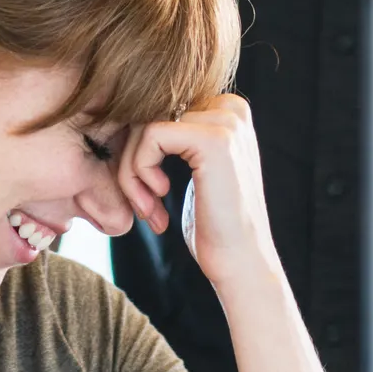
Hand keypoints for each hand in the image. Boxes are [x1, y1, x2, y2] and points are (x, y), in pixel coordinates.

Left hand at [118, 94, 283, 296]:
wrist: (240, 263)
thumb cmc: (214, 224)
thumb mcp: (197, 169)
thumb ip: (178, 137)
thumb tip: (132, 112)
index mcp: (229, 110)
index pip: (160, 108)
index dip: (143, 149)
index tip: (149, 191)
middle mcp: (231, 108)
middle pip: (150, 113)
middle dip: (134, 161)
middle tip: (143, 204)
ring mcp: (226, 122)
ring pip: (145, 125)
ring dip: (133, 171)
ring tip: (148, 207)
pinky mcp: (213, 140)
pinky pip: (150, 136)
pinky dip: (140, 170)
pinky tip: (157, 198)